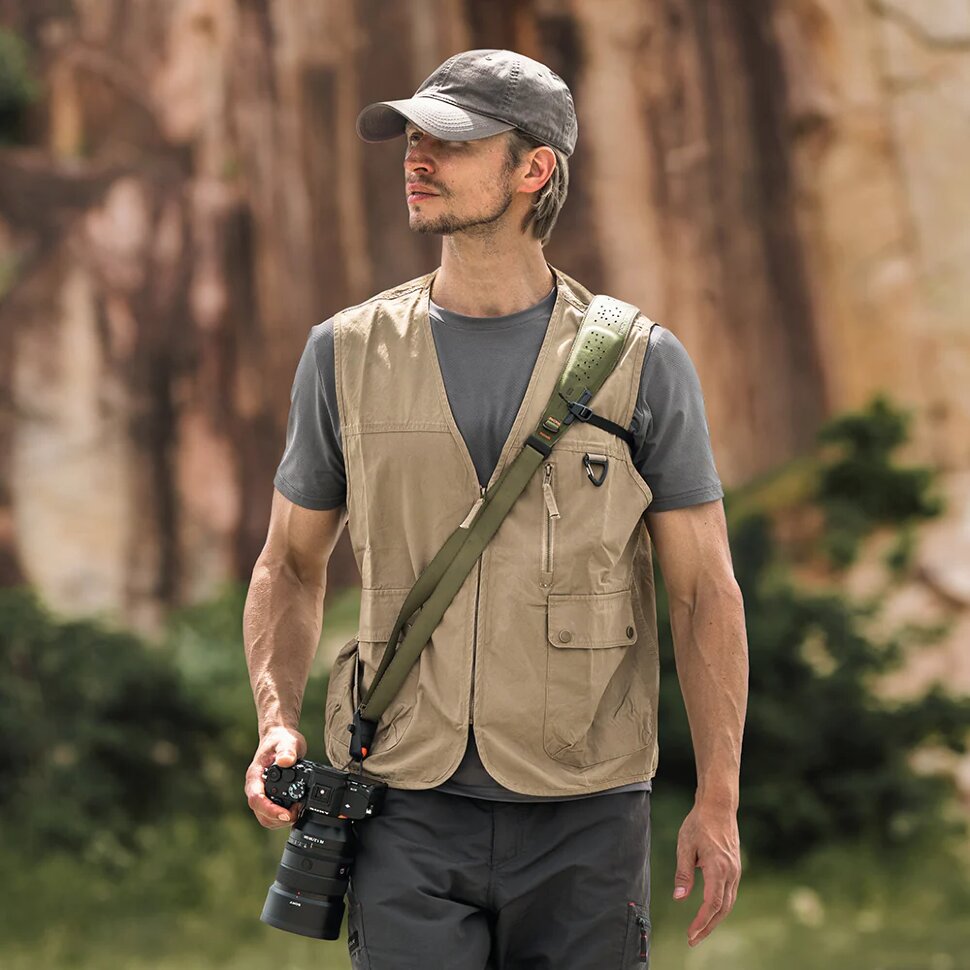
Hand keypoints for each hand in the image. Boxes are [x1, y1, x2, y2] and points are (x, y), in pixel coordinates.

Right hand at [245, 725, 307, 828]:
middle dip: (278, 818)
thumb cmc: (280, 740)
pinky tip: (296, 808)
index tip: (286, 814)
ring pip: (266, 818)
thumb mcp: (286, 742)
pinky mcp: (270, 798)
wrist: (279, 738)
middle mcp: (256, 788)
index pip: (256, 799)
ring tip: (298, 809)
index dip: (270, 810)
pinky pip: (273, 814)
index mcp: (254, 776)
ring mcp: (262, 794)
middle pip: (261, 814)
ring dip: (281, 820)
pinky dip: (284, 816)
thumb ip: (287, 751)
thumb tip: (286, 761)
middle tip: (297, 812)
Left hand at [672, 800, 741, 946]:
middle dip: (708, 927)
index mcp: (718, 868)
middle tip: (693, 940)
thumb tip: (679, 898)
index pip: (711, 904)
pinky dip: (720, 906)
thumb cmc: (699, 823)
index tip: (690, 935)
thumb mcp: (685, 846)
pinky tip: (710, 910)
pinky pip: (729, 893)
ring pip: (728, 903)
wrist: (718, 806)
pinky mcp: (735, 867)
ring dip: (714, 919)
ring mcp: (735, 870)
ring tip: (700, 930)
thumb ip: (683, 874)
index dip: (701, 923)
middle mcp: (731, 873)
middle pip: (722, 909)